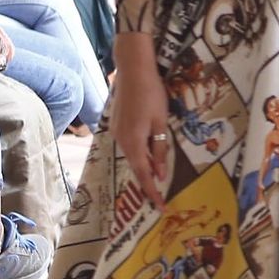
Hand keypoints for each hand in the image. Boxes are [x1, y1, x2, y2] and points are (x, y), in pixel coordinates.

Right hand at [110, 31, 171, 208]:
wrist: (133, 70)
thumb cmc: (151, 94)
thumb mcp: (160, 123)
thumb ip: (159, 149)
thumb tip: (160, 174)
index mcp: (133, 142)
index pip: (144, 175)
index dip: (152, 192)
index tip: (160, 207)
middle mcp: (121, 141)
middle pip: (136, 168)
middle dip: (148, 183)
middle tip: (161, 199)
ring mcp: (116, 132)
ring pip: (133, 156)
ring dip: (145, 167)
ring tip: (158, 178)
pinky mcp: (117, 125)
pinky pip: (130, 146)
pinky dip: (140, 154)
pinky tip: (149, 155)